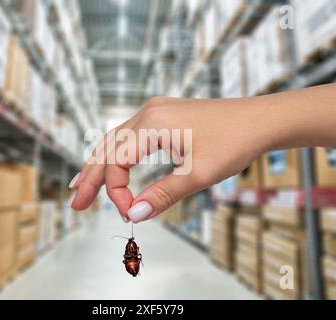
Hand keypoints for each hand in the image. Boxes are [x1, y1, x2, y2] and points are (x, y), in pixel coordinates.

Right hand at [68, 96, 272, 222]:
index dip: (117, 193)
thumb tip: (134, 215)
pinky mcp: (163, 114)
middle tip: (75, 203)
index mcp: (153, 124)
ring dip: (99, 164)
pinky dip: (117, 153)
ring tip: (81, 186)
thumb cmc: (234, 143)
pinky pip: (130, 135)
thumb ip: (162, 195)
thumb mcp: (198, 174)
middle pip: (108, 149)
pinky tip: (111, 164)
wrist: (260, 120)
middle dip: (90, 178)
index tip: (131, 214)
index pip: (117, 163)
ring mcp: (155, 110)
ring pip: (116, 140)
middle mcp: (148, 112)